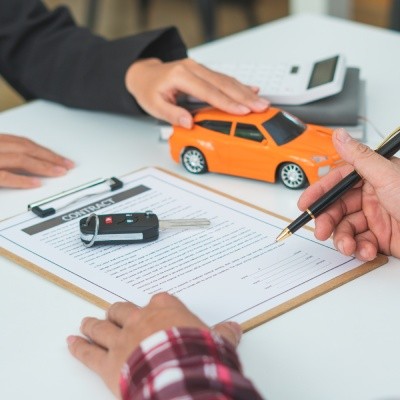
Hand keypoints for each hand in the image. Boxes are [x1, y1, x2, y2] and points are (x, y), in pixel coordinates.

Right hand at [0, 134, 73, 188]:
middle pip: (26, 149)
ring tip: (59, 172)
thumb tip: (35, 165)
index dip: (45, 151)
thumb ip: (11, 160)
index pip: (24, 143)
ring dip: (43, 166)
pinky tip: (37, 183)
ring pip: (20, 159)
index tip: (61, 158)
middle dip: (50, 157)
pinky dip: (22, 179)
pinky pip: (5, 176)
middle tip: (67, 165)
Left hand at [67, 293, 241, 397]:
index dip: (155, 305)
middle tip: (112, 313)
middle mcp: (140, 319)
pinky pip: (89, 353)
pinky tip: (71, 342)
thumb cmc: (196, 354)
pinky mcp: (108, 363)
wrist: (178, 372)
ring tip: (86, 322)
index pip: (158, 300)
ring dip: (93, 325)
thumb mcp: (218, 341)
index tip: (154, 308)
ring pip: (102, 327)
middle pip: (123, 310)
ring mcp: (122, 339)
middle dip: (117, 312)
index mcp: (165, 309)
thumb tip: (234, 329)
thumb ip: (224, 333)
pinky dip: (79, 347)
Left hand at [125, 57, 269, 127]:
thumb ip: (171, 114)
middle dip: (244, 96)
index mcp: (181, 75)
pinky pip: (224, 78)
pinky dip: (240, 85)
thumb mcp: (153, 106)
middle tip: (261, 106)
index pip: (209, 91)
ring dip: (246, 92)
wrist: (145, 74)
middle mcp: (193, 68)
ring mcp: (199, 68)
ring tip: (261, 102)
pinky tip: (252, 89)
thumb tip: (189, 123)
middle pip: (223, 83)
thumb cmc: (149, 90)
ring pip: (227, 80)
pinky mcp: (204, 72)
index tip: (243, 111)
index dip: (227, 102)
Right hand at [298, 129, 399, 260]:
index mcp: (374, 178)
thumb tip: (340, 136)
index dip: (320, 192)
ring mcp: (376, 218)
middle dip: (327, 220)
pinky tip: (365, 251)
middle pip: (338, 207)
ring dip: (343, 239)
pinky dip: (359, 249)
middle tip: (321, 231)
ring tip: (348, 246)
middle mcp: (373, 196)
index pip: (338, 182)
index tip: (305, 204)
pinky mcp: (380, 238)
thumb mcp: (388, 176)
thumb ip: (360, 158)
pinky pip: (359, 243)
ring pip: (346, 227)